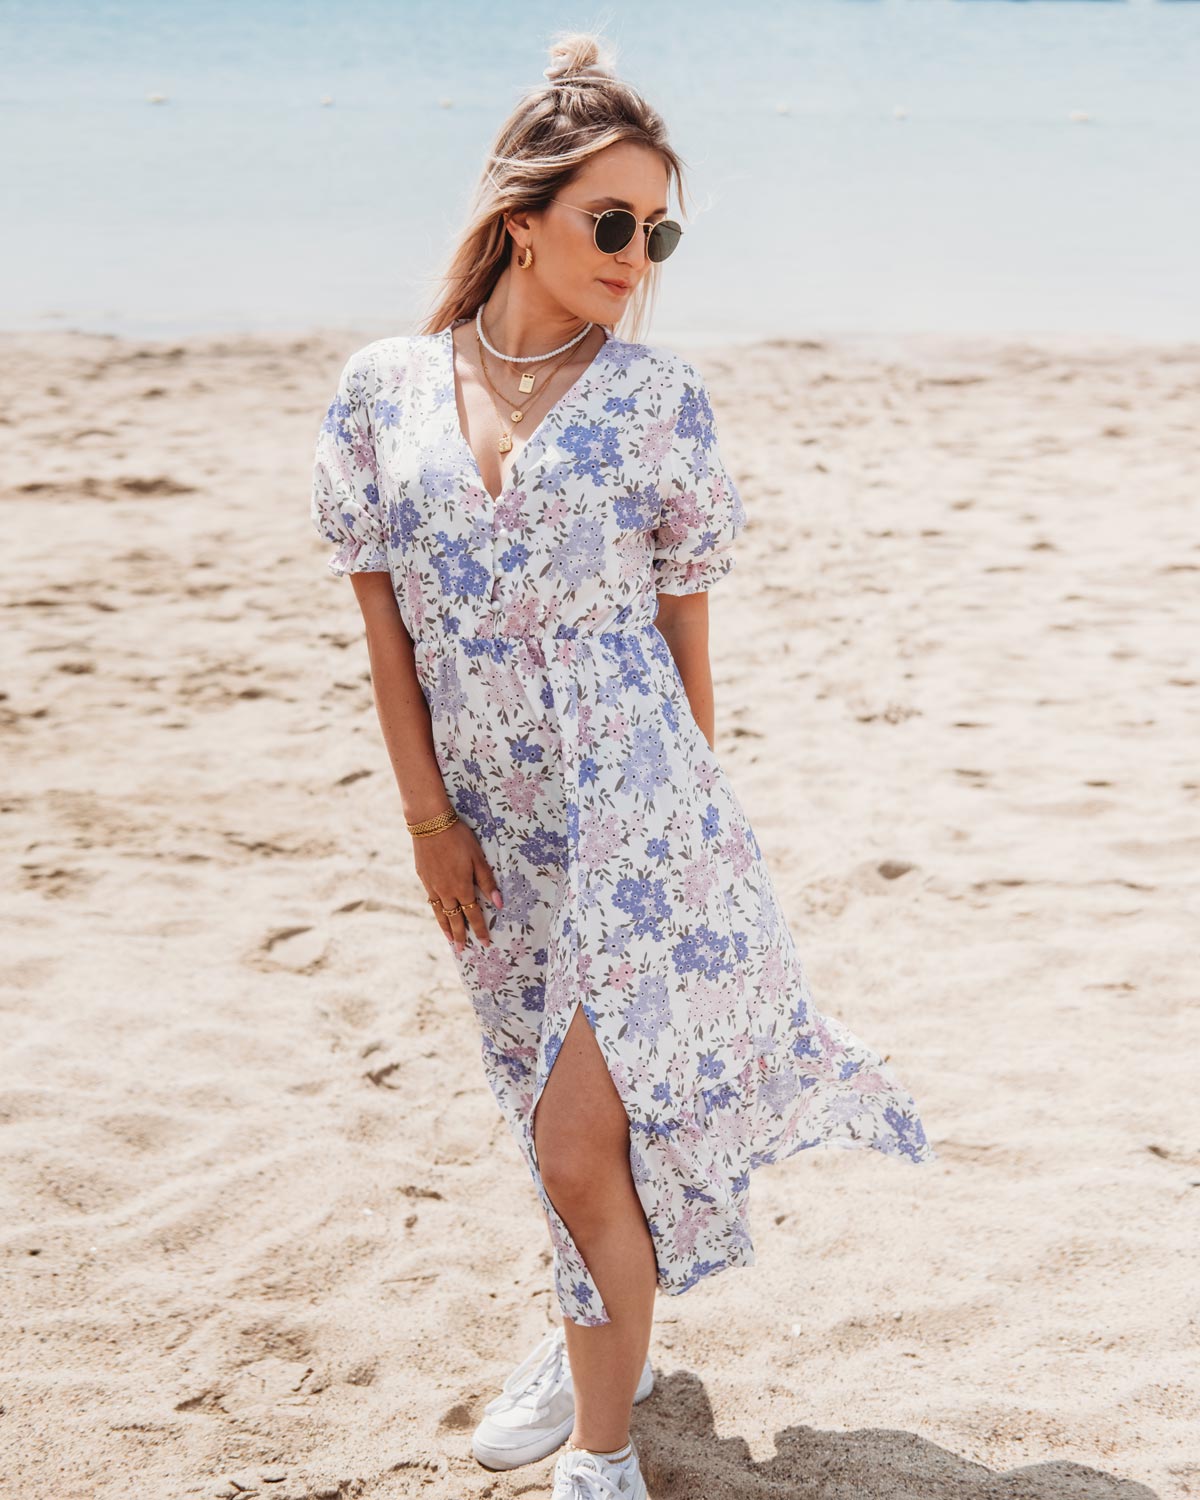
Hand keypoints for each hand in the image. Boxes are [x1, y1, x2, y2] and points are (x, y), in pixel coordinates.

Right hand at [413, 817, 501, 950]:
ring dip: (446, 928)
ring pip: (440, 913)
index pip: (474, 915)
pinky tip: (438, 914)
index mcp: (461, 888)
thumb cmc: (459, 838)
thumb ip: (487, 882)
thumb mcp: (478, 858)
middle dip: (460, 935)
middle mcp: (445, 891)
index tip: (485, 943)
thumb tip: (499, 904)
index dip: (480, 930)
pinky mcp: (423, 878)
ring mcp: (432, 886)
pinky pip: (431, 901)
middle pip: (454, 919)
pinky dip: (436, 912)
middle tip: (462, 950)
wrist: (430, 824)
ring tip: (449, 940)